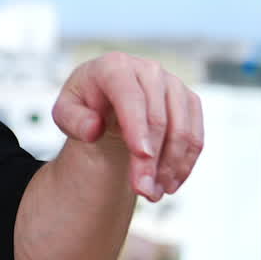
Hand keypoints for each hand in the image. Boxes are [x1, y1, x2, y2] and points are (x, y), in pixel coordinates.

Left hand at [52, 52, 203, 201]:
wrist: (107, 102)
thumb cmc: (84, 106)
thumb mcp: (65, 112)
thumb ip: (73, 120)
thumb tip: (93, 129)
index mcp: (114, 66)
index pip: (130, 97)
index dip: (138, 127)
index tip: (142, 156)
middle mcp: (148, 70)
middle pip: (157, 119)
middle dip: (152, 160)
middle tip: (142, 191)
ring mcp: (172, 84)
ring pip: (182, 130)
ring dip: (171, 166)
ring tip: (153, 193)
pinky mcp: (188, 101)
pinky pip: (195, 136)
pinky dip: (184, 163)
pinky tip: (169, 184)